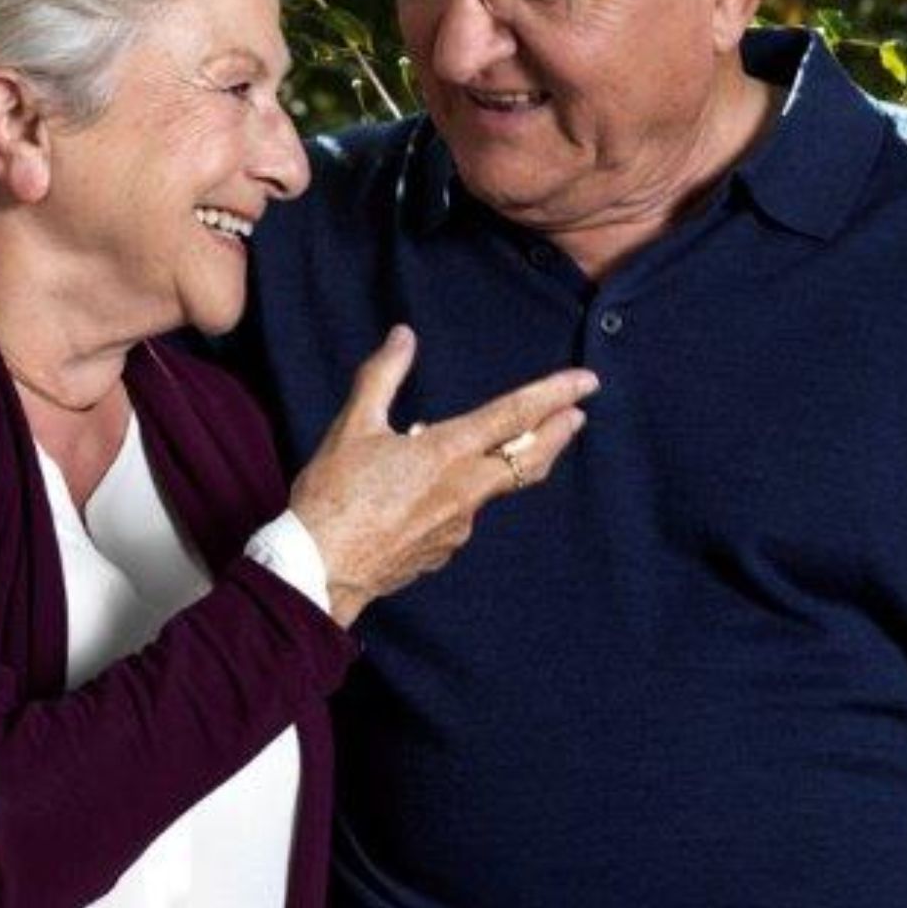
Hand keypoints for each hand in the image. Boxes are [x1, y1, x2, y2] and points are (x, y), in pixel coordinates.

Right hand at [288, 326, 596, 624]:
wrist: (320, 571)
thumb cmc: (334, 496)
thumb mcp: (353, 426)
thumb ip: (382, 376)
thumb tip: (403, 336)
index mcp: (447, 453)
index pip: (514, 416)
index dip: (553, 395)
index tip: (586, 383)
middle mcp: (465, 491)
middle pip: (528, 459)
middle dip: (557, 435)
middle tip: (577, 416)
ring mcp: (458, 527)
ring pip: (493, 488)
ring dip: (506, 464)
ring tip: (508, 446)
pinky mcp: (442, 552)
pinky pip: (462, 516)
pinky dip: (463, 495)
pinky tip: (439, 493)